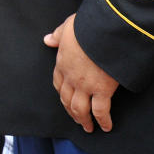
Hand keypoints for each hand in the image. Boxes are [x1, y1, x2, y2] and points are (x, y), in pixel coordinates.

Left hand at [44, 14, 118, 132]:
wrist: (103, 30)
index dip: (61, 92)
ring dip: (83, 120)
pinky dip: (103, 121)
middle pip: (67, 99)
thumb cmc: (87, 26)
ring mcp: (85, 85)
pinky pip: (100, 111)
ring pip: (80, 109)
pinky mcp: (102, 89)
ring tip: (88, 127)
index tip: (65, 98)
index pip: (58, 82)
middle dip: (70, 111)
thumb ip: (57, 35)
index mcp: (62, 62)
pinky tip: (106, 126)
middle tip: (76, 118)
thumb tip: (47, 39)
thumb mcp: (68, 26)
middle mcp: (71, 77)